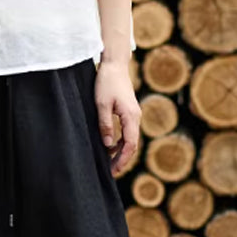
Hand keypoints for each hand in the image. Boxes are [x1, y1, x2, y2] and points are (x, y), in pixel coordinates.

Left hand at [94, 59, 139, 176]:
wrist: (114, 64)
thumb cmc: (106, 82)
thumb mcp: (101, 105)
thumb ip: (105, 125)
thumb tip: (107, 145)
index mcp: (131, 117)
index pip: (130, 144)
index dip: (123, 159)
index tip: (114, 171)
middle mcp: (136, 117)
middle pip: (132, 144)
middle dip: (122, 159)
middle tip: (111, 172)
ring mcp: (133, 114)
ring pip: (129, 138)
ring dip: (120, 151)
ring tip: (109, 162)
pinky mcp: (129, 111)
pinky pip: (127, 131)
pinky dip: (120, 141)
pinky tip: (109, 146)